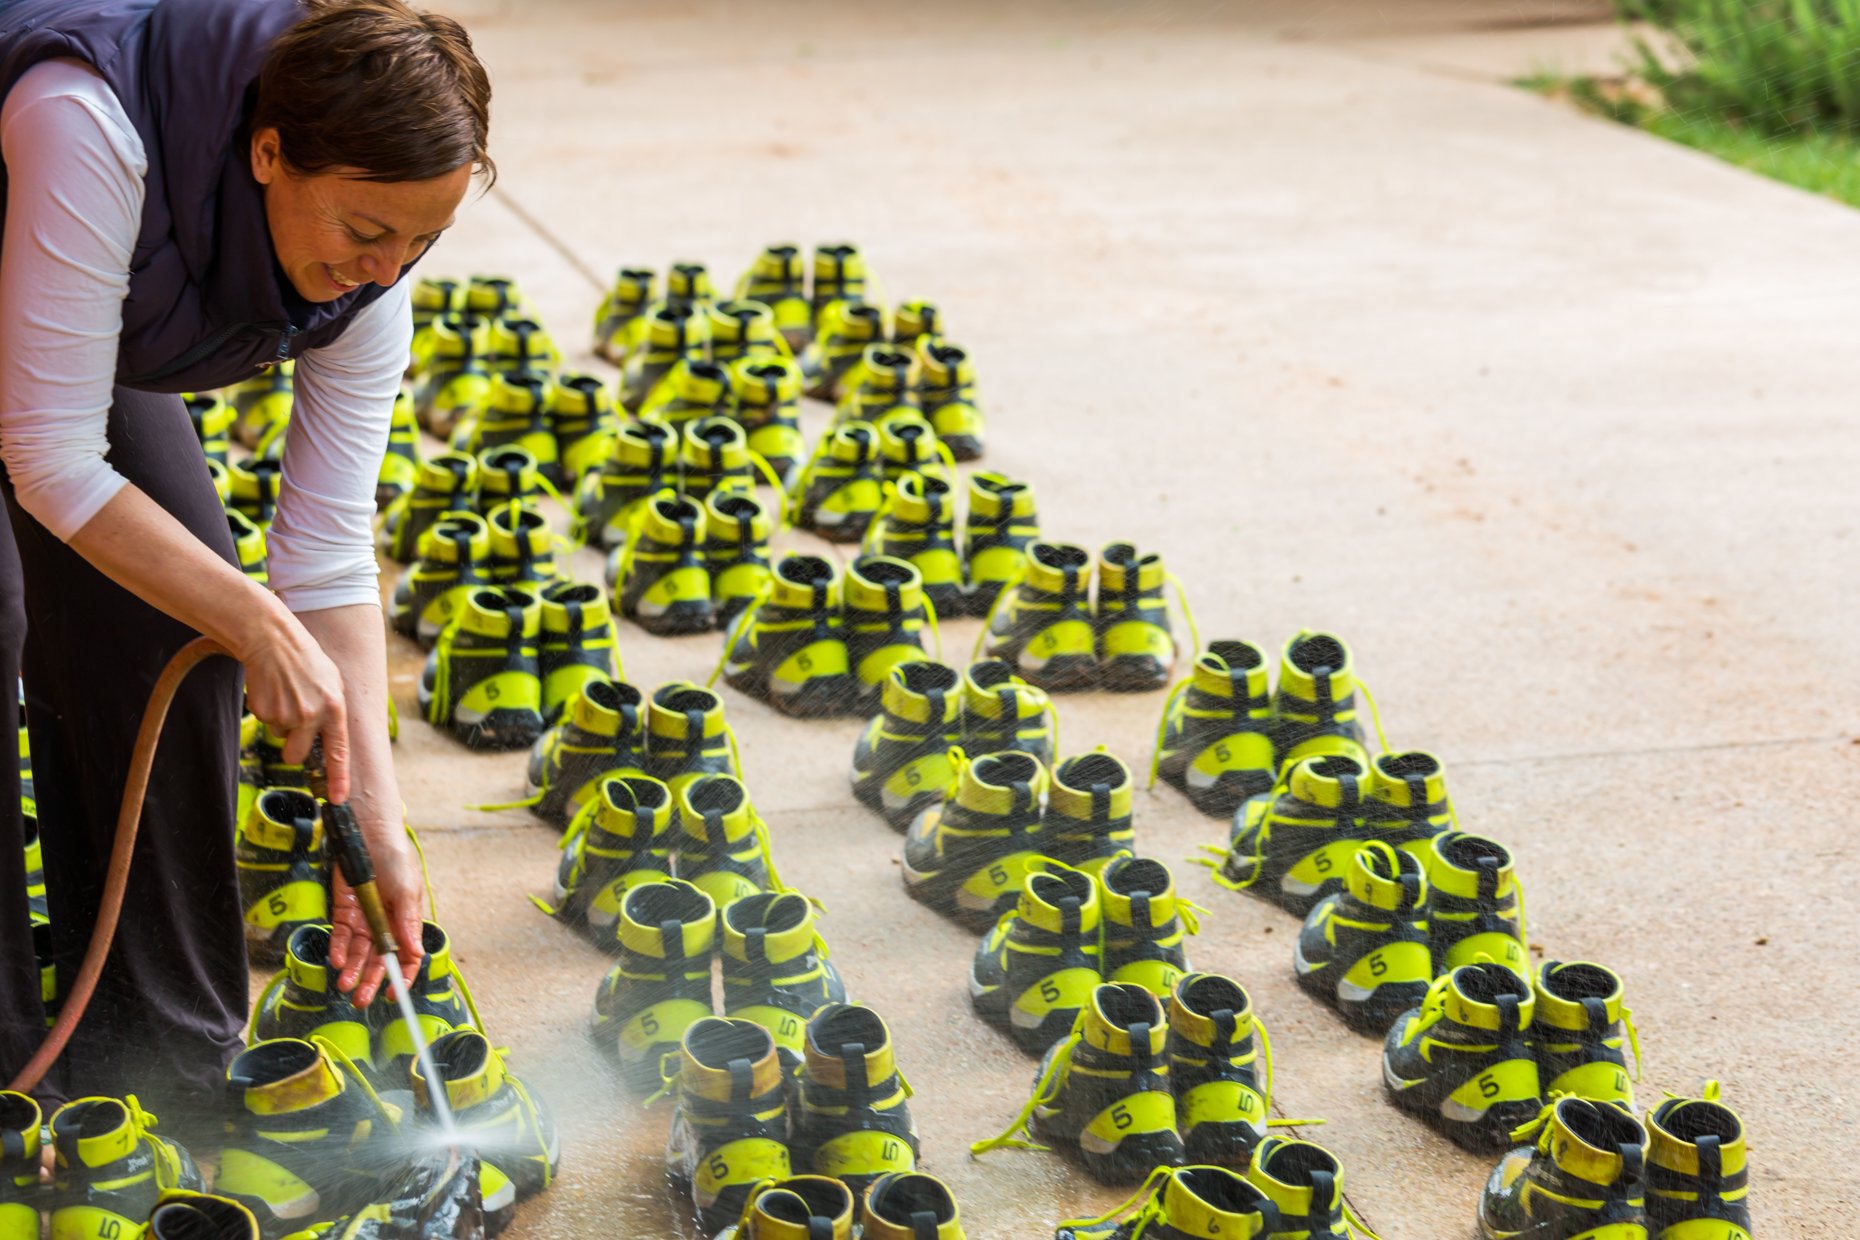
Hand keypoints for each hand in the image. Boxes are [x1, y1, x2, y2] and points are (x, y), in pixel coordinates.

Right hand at [240, 610, 352, 801]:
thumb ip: (334, 713)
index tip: (338, 799)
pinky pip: (267, 723)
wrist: (274, 641)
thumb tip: (332, 743)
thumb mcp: (333, 684)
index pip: (337, 752)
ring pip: (281, 737)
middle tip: (295, 725)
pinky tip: (275, 691)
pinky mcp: (264, 711)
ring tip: (288, 696)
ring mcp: (286, 714)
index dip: (338, 778)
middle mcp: (311, 716)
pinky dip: (270, 711)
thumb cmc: (307, 662)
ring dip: (283, 724)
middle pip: (297, 756)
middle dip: (293, 749)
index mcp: (334, 709)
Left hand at [327, 822, 425, 1006]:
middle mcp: (384, 924)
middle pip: (377, 959)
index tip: (393, 994)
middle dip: (370, 981)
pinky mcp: (344, 911)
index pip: (406, 955)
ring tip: (344, 985)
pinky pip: (339, 935)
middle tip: (361, 1000)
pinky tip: (335, 960)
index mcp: (405, 921)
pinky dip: (337, 948)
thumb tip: (414, 952)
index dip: (402, 976)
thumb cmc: (395, 859)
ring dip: (350, 969)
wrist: (368, 834)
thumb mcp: (406, 890)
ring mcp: (363, 919)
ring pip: (356, 952)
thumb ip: (408, 922)